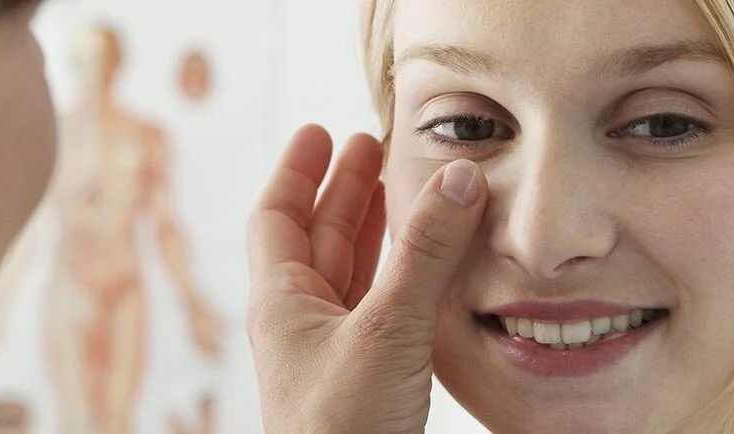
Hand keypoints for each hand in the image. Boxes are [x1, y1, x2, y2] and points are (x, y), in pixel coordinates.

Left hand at [246, 125, 486, 432]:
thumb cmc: (343, 430)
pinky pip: (381, 313)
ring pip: (352, 277)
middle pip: (317, 240)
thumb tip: (456, 178)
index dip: (300, 171)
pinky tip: (431, 274)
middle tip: (376, 150)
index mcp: (281, 304)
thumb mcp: (386, 331)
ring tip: (409, 198)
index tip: (324, 133)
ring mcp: (333, 357)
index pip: (276, 217)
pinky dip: (404, 281)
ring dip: (379, 234)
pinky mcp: (367, 385)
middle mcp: (301, 326)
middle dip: (347, 194)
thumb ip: (424, 255)